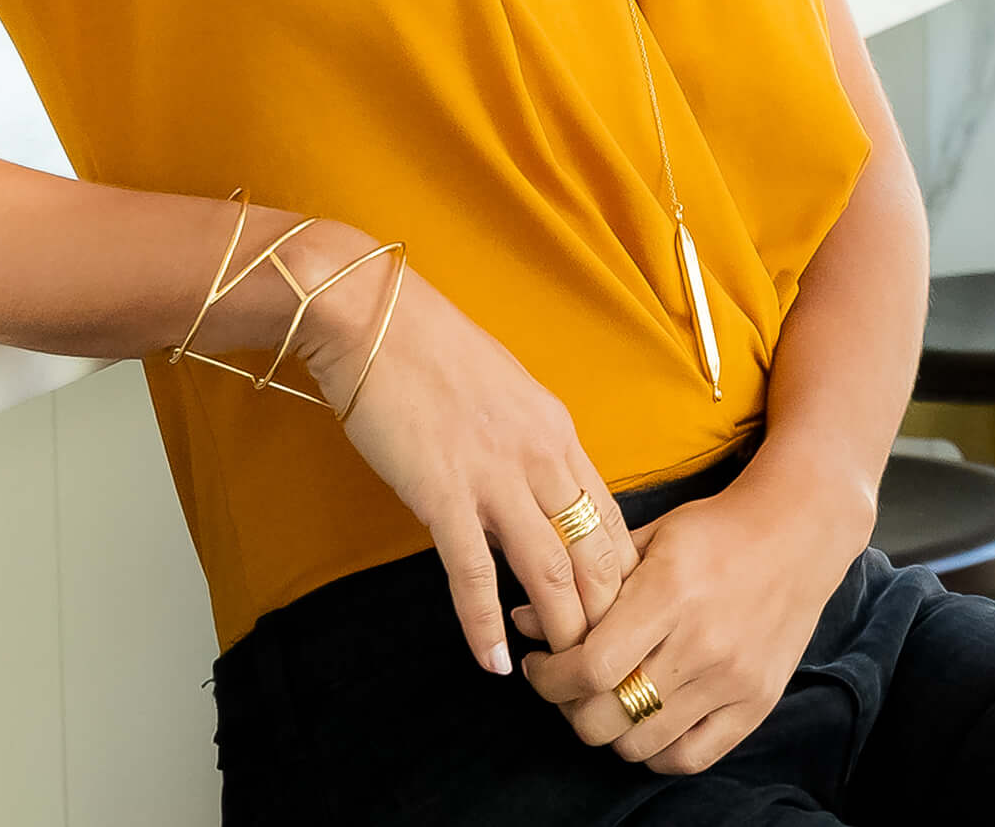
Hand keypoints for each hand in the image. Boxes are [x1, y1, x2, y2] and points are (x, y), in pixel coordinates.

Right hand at [290, 246, 640, 675]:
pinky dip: (486, 626)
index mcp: (558, 431)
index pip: (611, 518)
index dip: (621, 576)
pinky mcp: (442, 495)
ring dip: (559, 629)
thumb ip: (530, 444)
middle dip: (604, 614)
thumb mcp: (507, 393)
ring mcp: (494, 477)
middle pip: (594, 552)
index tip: (618, 616)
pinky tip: (493, 663)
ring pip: (549, 571)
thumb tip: (541, 489)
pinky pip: (474, 574)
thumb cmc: (433, 352)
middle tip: (602, 660)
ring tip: (564, 674)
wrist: (373, 319)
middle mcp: (540, 456)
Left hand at [509, 451, 875, 774]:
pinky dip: (657, 751)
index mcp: (671, 592)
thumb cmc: (716, 529)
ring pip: (640, 745)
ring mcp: (732, 678)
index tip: (540, 664)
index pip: (592, 666)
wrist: (798, 531)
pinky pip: (689, 758)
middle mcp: (703, 643)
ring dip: (610, 731)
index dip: (551, 677)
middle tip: (566, 686)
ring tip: (606, 701)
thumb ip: (588, 583)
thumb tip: (522, 620)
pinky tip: (646, 720)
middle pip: (607, 717)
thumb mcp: (650, 537)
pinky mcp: (756, 703)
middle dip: (569, 708)